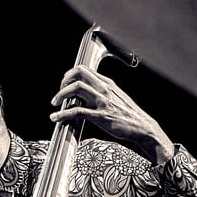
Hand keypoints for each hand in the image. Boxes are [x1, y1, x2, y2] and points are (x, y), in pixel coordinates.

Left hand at [50, 65, 174, 163]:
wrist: (142, 127)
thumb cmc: (129, 115)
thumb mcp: (117, 97)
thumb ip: (103, 93)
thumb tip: (87, 95)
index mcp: (108, 83)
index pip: (84, 70)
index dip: (70, 75)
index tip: (65, 84)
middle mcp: (104, 89)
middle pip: (78, 73)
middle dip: (64, 81)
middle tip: (59, 92)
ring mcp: (102, 101)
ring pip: (76, 88)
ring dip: (61, 94)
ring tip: (55, 103)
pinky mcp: (100, 116)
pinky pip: (76, 112)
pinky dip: (62, 114)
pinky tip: (56, 117)